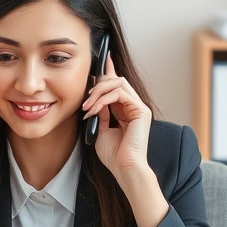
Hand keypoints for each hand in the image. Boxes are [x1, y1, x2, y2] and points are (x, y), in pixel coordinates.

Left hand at [81, 54, 152, 181]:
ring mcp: (139, 107)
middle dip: (97, 84)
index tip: (102, 58)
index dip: (109, 70)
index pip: (117, 84)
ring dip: (98, 92)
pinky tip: (94, 110)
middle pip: (116, 80)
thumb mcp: (102, 129)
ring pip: (118, 83)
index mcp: (126, 110)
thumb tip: (95, 99)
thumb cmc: (114, 155)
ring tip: (87, 107)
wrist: (124, 168)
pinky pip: (120, 93)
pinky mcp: (141, 110)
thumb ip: (101, 113)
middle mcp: (134, 106)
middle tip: (85, 100)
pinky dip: (104, 99)